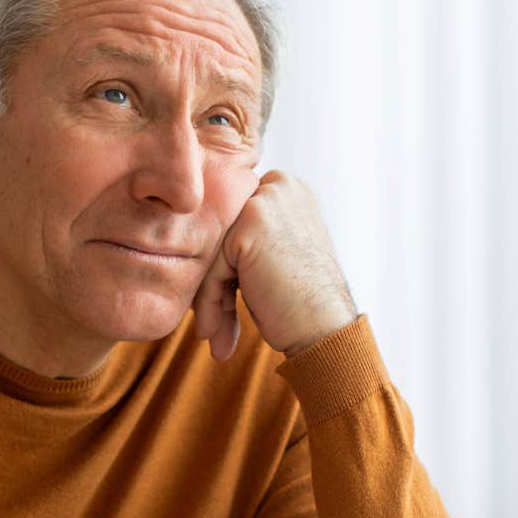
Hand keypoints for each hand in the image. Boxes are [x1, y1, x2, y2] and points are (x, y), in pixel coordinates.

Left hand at [192, 170, 356, 360]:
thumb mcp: (275, 252)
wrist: (326, 328)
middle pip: (218, 232)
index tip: (216, 301)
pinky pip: (211, 266)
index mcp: (285, 187)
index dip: (219, 264)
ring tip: (211, 332)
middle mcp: (278, 185)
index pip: (230, 220)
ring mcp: (264, 201)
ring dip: (207, 295)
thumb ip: (243, 234)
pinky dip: (208, 301)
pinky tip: (211, 331)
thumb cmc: (300, 300)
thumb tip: (191, 239)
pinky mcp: (249, 225)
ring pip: (211, 250)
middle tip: (208, 323)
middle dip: (210, 279)